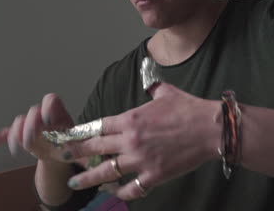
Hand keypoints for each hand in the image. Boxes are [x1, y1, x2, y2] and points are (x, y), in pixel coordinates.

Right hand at [0, 93, 77, 162]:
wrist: (62, 151)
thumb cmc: (73, 144)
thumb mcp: (78, 144)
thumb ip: (77, 145)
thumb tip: (82, 153)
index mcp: (59, 113)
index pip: (51, 100)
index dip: (48, 108)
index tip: (47, 121)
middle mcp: (43, 115)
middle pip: (32, 112)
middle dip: (30, 126)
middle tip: (29, 141)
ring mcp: (31, 124)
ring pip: (19, 122)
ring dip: (16, 134)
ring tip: (17, 149)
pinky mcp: (21, 134)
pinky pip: (8, 133)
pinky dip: (0, 137)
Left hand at [63, 82, 221, 199]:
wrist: (210, 129)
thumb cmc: (188, 109)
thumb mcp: (166, 93)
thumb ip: (152, 87)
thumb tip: (149, 81)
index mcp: (130, 119)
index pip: (98, 126)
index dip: (81, 132)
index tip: (68, 135)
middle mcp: (130, 140)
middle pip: (95, 148)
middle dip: (76, 152)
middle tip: (63, 156)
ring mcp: (141, 160)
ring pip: (107, 171)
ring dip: (89, 177)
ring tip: (75, 182)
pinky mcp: (154, 175)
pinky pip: (132, 187)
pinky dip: (122, 191)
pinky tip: (114, 192)